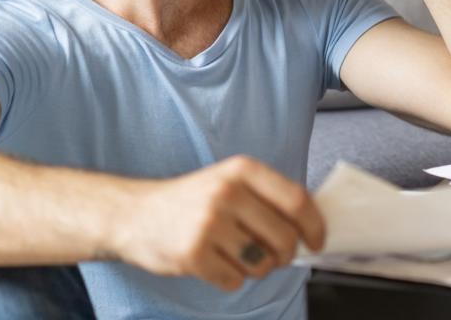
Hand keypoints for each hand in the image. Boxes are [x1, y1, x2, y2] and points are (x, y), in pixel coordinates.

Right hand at [109, 156, 324, 291]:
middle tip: (276, 258)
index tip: (318, 242)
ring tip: (238, 256)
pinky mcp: (192, 254)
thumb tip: (309, 229)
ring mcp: (208, 224)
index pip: (297, 200)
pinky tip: (215, 264)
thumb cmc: (190, 201)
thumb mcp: (229, 182)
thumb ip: (267, 198)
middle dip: (287, 256)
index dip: (315, 226)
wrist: (133, 214)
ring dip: (257, 269)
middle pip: (284, 237)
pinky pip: (234, 281)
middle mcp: (227, 193)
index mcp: (242, 170)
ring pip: (262, 264)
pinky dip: (230, 279)